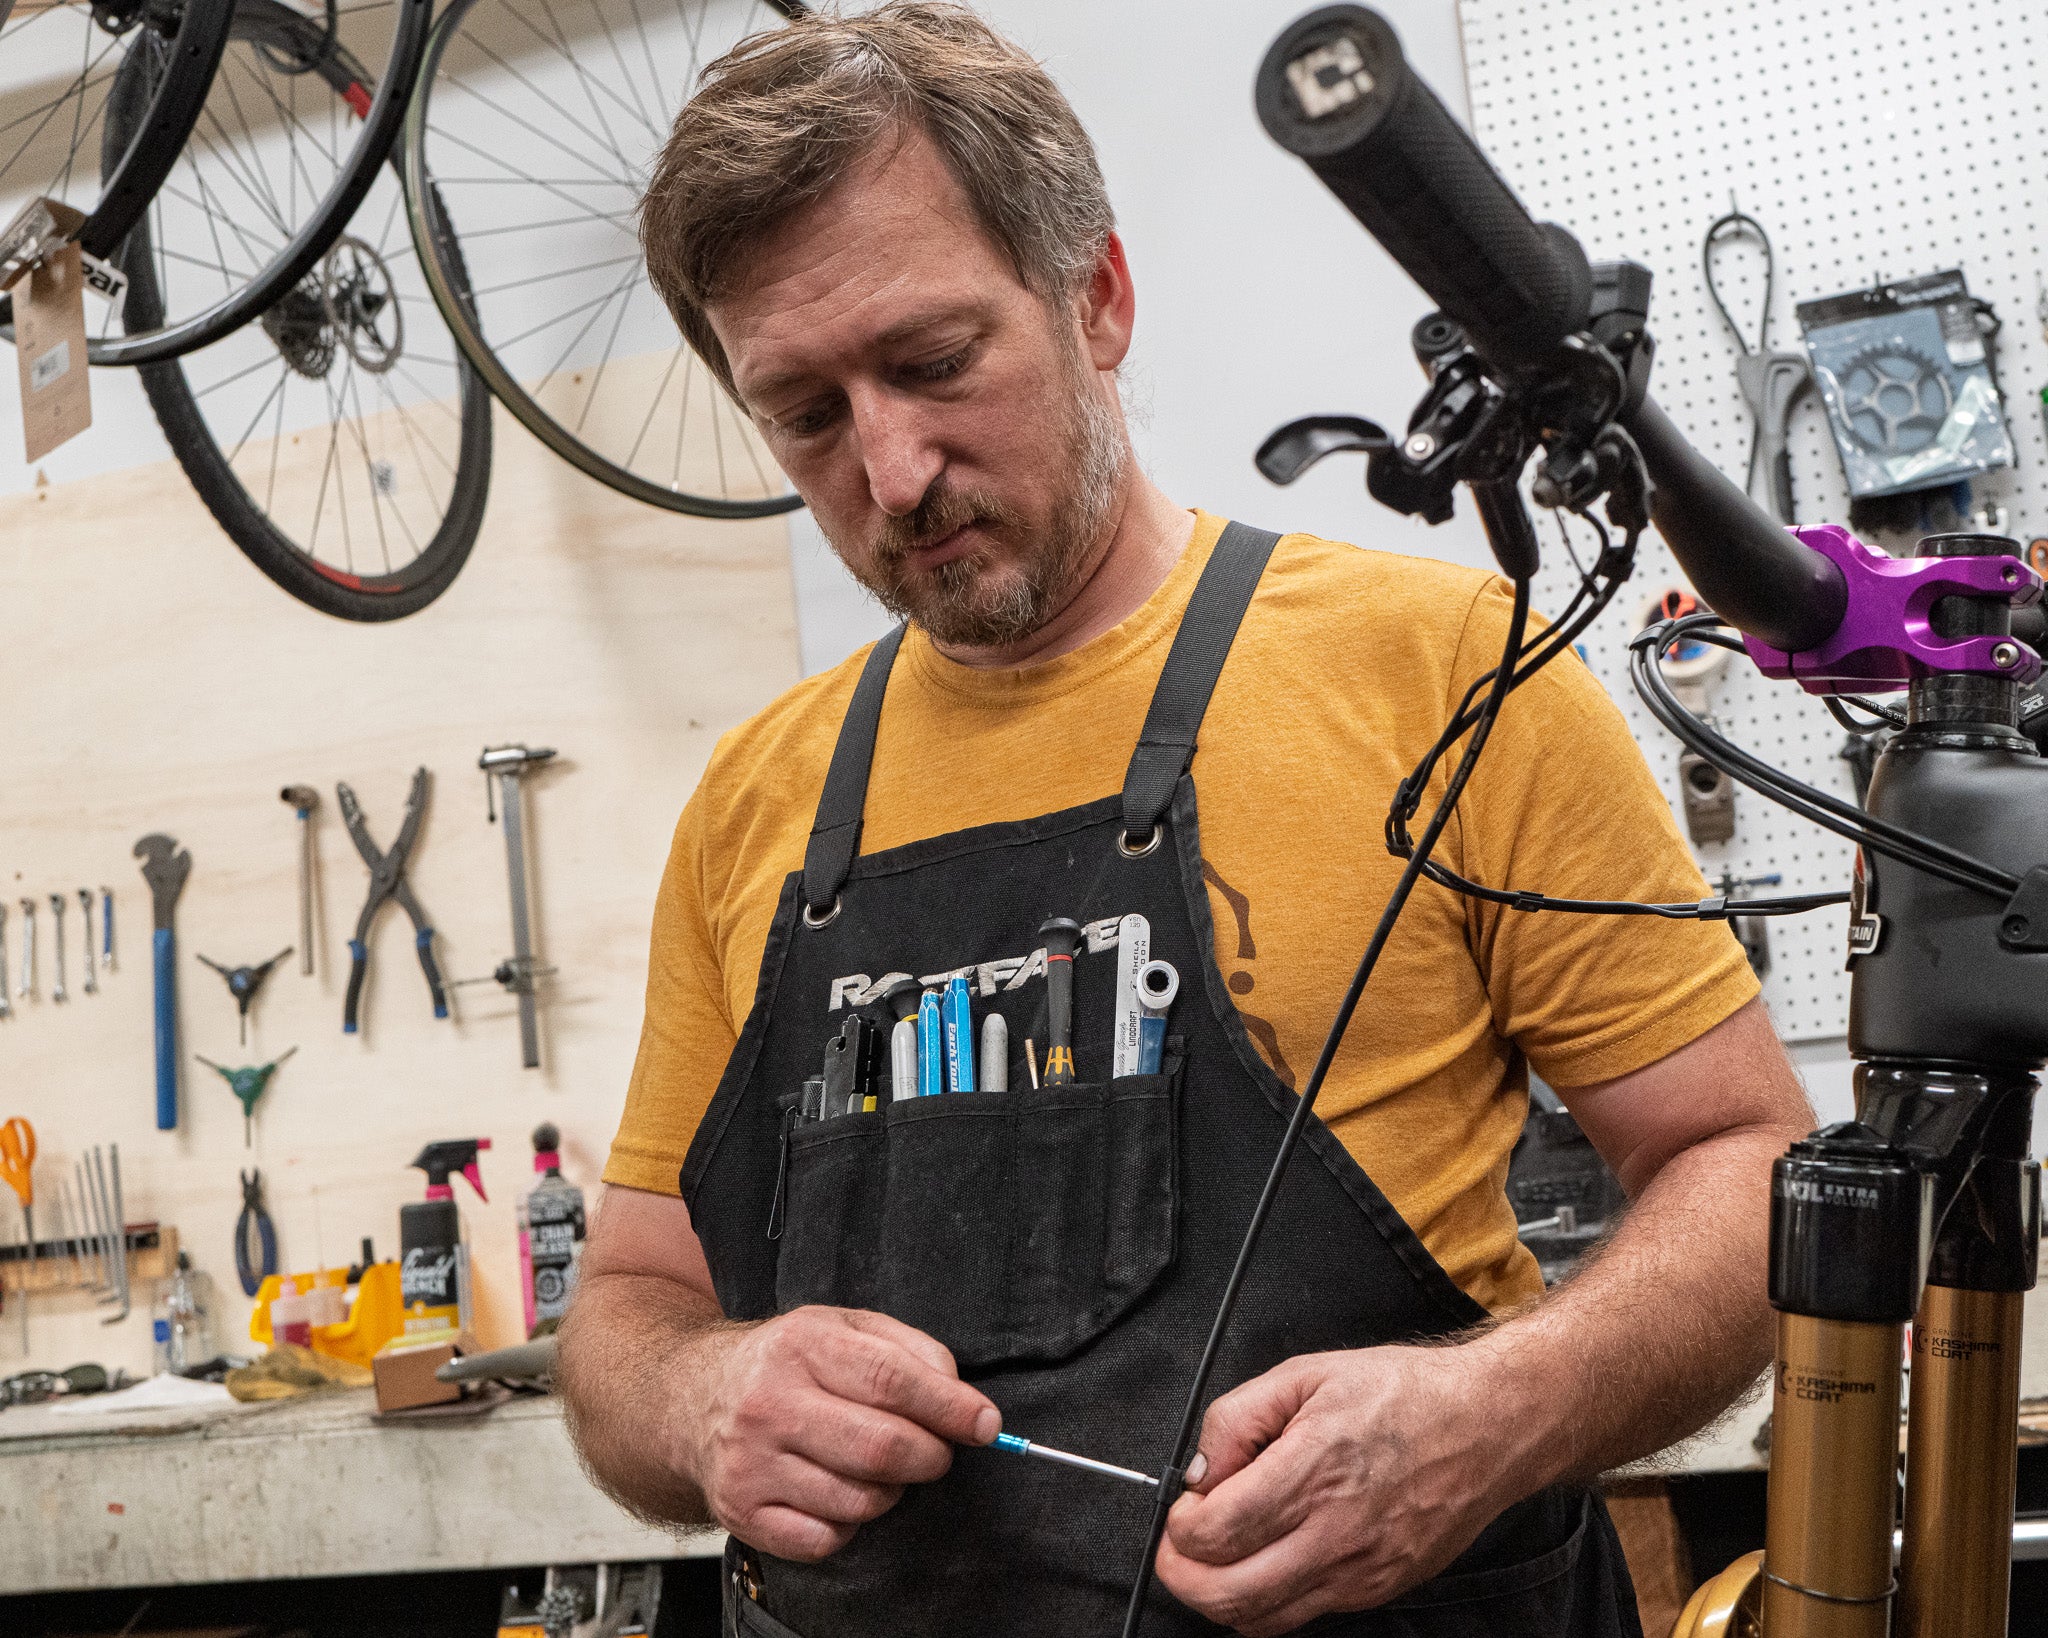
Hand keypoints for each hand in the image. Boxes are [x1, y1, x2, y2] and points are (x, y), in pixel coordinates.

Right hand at [679, 1305, 1001, 1561]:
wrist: (694, 1399)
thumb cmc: (788, 1363)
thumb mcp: (843, 1327)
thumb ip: (908, 1348)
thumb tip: (959, 1395)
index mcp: (802, 1345)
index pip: (893, 1380)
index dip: (950, 1407)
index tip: (985, 1423)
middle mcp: (770, 1403)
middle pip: (881, 1448)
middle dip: (930, 1456)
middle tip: (936, 1452)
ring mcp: (751, 1463)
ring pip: (860, 1500)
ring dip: (891, 1491)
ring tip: (879, 1467)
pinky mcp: (742, 1512)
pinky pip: (825, 1539)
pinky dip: (849, 1524)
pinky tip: (838, 1492)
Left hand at [1154, 1344, 1526, 1635]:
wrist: (1486, 1425)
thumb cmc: (1404, 1394)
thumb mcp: (1306, 1374)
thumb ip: (1238, 1418)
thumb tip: (1200, 1470)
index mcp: (1313, 1468)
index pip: (1216, 1531)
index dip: (1179, 1526)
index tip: (1184, 1506)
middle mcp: (1336, 1530)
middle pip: (1227, 1593)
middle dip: (1182, 1574)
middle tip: (1179, 1544)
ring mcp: (1359, 1570)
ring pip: (1260, 1619)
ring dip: (1219, 1595)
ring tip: (1216, 1556)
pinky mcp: (1377, 1589)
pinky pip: (1301, 1616)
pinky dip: (1264, 1601)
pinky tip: (1263, 1562)